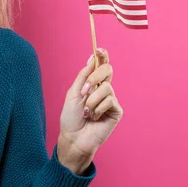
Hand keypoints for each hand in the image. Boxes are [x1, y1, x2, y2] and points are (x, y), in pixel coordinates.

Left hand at [57, 48, 123, 173]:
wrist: (73, 137)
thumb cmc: (71, 117)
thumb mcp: (73, 93)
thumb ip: (83, 76)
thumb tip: (92, 58)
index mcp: (92, 83)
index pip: (101, 65)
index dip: (102, 56)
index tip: (99, 49)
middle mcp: (103, 89)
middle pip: (108, 70)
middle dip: (95, 77)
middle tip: (83, 90)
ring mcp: (111, 100)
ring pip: (107, 87)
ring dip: (92, 99)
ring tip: (87, 111)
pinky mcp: (116, 111)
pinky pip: (110, 100)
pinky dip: (98, 108)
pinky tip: (95, 118)